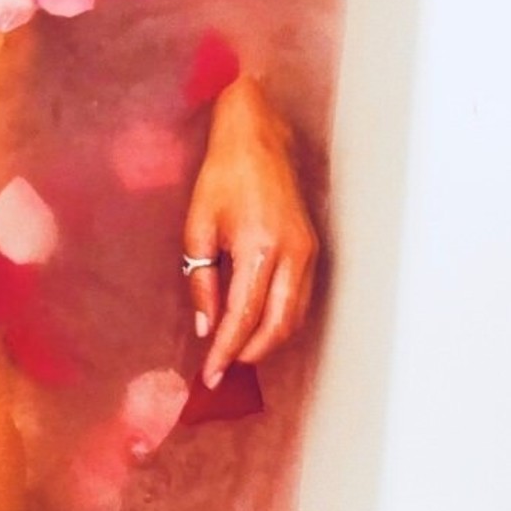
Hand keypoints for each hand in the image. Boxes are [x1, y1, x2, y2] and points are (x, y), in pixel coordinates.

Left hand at [183, 77, 318, 386]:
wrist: (258, 138)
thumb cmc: (222, 177)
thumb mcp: (198, 228)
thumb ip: (201, 281)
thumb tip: (205, 327)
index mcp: (259, 249)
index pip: (243, 317)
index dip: (225, 350)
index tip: (209, 373)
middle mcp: (291, 255)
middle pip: (275, 325)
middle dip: (248, 354)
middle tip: (221, 368)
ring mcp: (307, 252)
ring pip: (293, 317)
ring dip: (267, 342)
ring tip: (236, 352)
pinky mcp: (312, 248)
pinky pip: (300, 299)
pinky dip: (281, 321)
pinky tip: (258, 326)